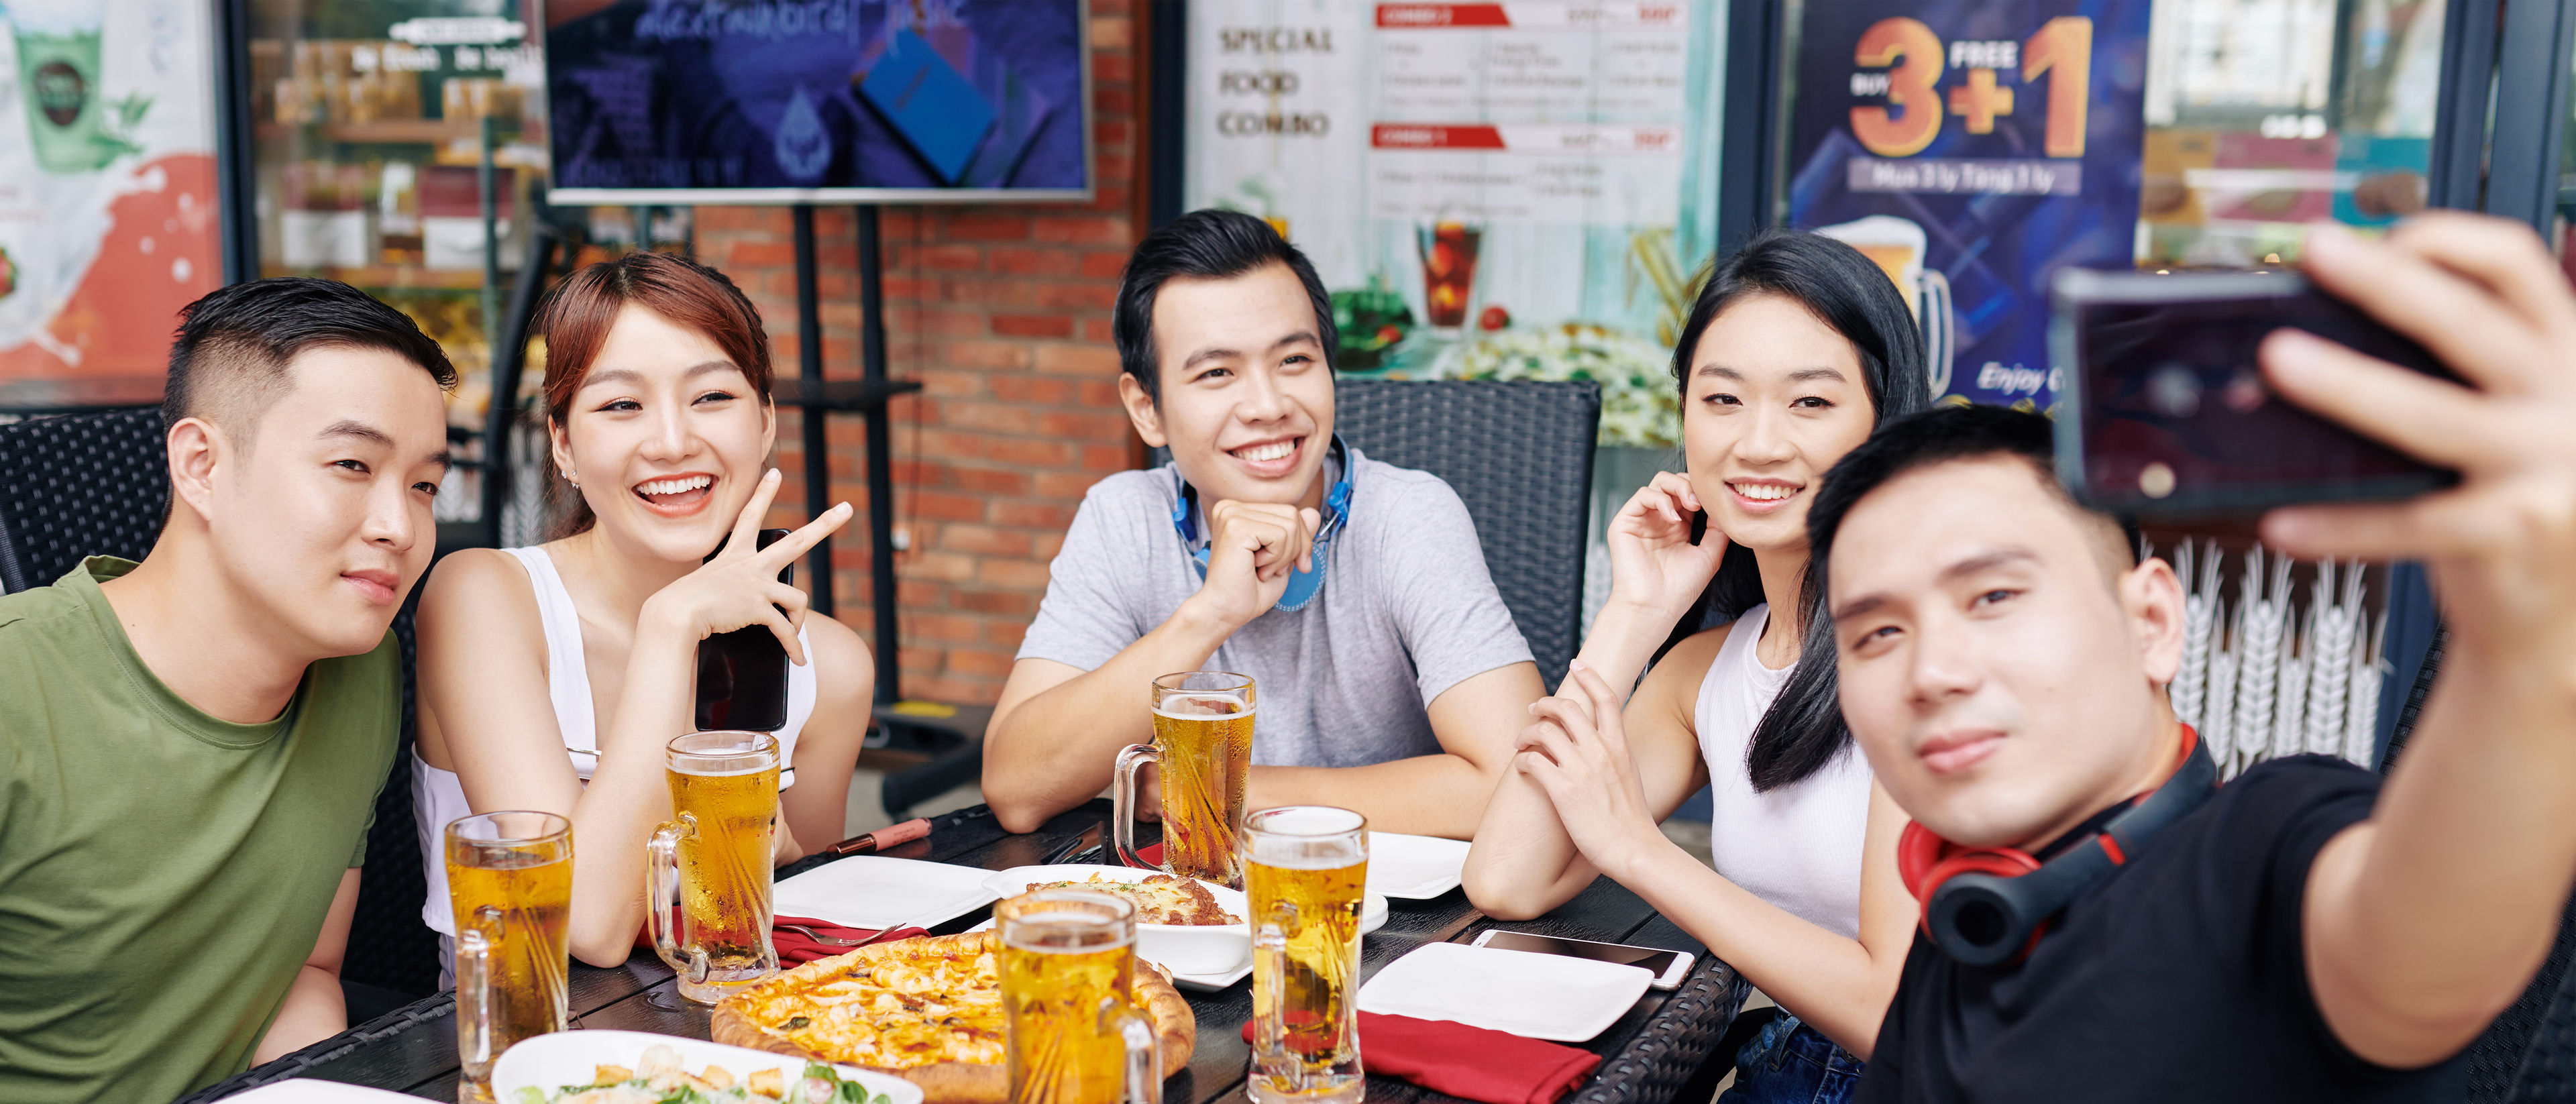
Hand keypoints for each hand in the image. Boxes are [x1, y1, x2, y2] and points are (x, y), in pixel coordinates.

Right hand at [640, 469, 852, 664]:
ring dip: (799, 620)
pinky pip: (785, 629)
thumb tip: (728, 606)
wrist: (674, 614)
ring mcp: (756, 584)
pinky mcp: (758, 606)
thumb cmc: (682, 605)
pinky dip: (793, 646)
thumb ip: (721, 589)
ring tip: (793, 634)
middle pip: (797, 541)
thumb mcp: (703, 588)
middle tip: (847, 508)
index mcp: (736, 555)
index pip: (751, 516)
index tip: (775, 473)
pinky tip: (798, 660)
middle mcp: (750, 565)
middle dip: (825, 524)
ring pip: (797, 599)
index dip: (763, 493)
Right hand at [1181, 499, 1321, 630]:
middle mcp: (1232, 507)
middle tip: (1275, 570)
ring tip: (1262, 570)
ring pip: (1290, 525)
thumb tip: (1314, 513)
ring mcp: (1232, 514)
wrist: (1224, 612)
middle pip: (1292, 513)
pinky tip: (1257, 569)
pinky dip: (1277, 558)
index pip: (1289, 511)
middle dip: (1296, 548)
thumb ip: (1296, 535)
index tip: (1292, 566)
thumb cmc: (1248, 591)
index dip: (1300, 541)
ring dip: (1284, 556)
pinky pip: (1280, 535)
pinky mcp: (1235, 527)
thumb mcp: (1282, 559)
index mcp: (1240, 511)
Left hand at [1511, 660, 1670, 875]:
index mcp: (1620, 746)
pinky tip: (1521, 768)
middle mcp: (1601, 751)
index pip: (1606, 698)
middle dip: (1545, 704)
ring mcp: (1582, 769)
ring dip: (1526, 733)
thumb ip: (1615, 756)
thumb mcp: (1630, 776)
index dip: (1590, 676)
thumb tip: (1602, 746)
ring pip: (1543, 731)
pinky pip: (1532, 762)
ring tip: (1520, 743)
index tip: (1576, 663)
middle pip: (1566, 708)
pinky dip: (1521, 761)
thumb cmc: (1631, 820)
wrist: (1634, 848)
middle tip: (1534, 710)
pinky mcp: (1563, 790)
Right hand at [1603, 472, 1729, 620]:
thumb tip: (1724, 506)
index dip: (1703, 493)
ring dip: (1679, 487)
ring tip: (1692, 505)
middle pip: (1674, 482)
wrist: (1655, 608)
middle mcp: (1658, 520)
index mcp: (1676, 527)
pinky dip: (1661, 500)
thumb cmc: (1679, 589)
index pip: (1688, 494)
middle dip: (1691, 485)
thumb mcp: (1709, 555)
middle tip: (1702, 503)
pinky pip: (1643, 495)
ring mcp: (1641, 520)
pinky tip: (1673, 518)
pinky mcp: (1625, 522)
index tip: (1716, 505)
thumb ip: (1717, 529)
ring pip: (1659, 482)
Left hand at [2261, 216, 2575, 661]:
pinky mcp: (2521, 532)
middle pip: (2471, 324)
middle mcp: (2570, 401)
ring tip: (2278, 362)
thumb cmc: (2514, 503)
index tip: (2381, 233)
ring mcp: (2552, 467)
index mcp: (2565, 356)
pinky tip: (2285, 521)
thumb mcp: (2503, 421)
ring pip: (2435, 416)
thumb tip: (2314, 339)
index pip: (2519, 266)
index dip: (2450, 239)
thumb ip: (2446, 376)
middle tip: (2317, 253)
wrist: (2562, 614)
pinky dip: (2342, 523)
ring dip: (2349, 384)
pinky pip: (2413, 521)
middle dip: (2387, 282)